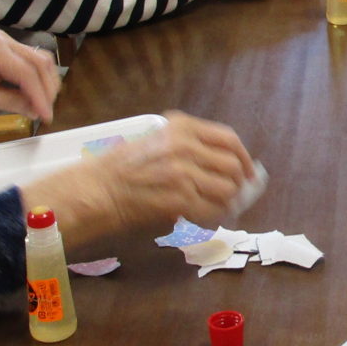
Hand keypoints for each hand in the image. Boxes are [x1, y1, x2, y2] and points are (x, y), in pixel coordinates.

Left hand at [0, 30, 61, 139]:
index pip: (27, 73)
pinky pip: (29, 61)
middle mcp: (3, 40)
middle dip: (47, 88)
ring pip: (39, 60)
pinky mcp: (6, 49)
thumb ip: (11, 102)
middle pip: (40, 62)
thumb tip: (36, 111)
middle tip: (46, 112)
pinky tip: (34, 94)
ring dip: (45, 82)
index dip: (40, 96)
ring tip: (42, 104)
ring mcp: (5, 42)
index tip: (46, 116)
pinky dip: (36, 78)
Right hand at [43, 111, 256, 249]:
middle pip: (233, 165)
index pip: (228, 138)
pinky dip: (215, 217)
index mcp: (181, 127)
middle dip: (241, 183)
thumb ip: (190, 145)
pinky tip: (208, 219)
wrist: (97, 190)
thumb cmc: (122, 167)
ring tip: (221, 208)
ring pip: (228, 189)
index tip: (249, 171)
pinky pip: (212, 210)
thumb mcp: (156, 140)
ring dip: (229, 202)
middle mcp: (185, 146)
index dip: (244, 157)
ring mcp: (183, 172)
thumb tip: (229, 163)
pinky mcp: (180, 198)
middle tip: (237, 194)